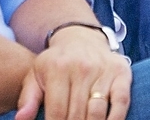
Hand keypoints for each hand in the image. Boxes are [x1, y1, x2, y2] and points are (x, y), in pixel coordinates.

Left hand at [17, 28, 131, 119]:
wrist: (81, 38)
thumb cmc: (56, 64)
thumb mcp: (36, 75)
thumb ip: (28, 98)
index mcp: (58, 69)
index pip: (57, 111)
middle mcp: (82, 68)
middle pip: (77, 115)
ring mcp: (103, 71)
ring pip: (97, 112)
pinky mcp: (120, 73)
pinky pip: (121, 102)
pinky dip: (115, 119)